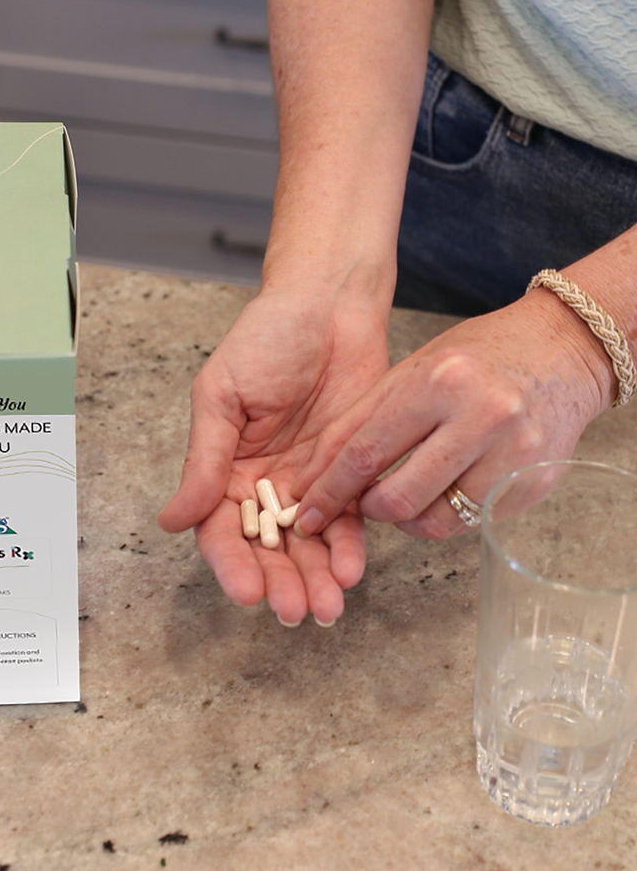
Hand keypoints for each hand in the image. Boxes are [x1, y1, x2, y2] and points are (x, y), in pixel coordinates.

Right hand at [158, 284, 389, 624]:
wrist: (329, 306)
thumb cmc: (266, 339)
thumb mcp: (222, 396)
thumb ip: (203, 461)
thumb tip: (171, 520)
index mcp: (222, 469)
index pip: (220, 530)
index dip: (231, 564)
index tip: (246, 592)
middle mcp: (262, 485)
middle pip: (266, 549)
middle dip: (280, 583)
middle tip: (296, 612)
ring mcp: (306, 483)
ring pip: (307, 545)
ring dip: (315, 579)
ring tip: (329, 608)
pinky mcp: (348, 475)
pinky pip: (347, 521)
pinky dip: (348, 548)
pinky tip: (351, 569)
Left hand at [289, 289, 613, 539]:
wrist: (563, 348)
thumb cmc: (477, 358)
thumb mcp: (412, 370)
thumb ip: (361, 419)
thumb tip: (314, 476)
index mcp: (438, 382)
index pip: (367, 452)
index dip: (329, 491)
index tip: (306, 514)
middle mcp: (480, 417)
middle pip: (399, 498)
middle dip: (368, 511)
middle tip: (364, 502)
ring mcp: (513, 454)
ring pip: (435, 522)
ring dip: (407, 520)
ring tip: (405, 496)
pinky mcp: (532, 483)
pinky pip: (470, 522)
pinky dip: (444, 516)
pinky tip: (442, 492)